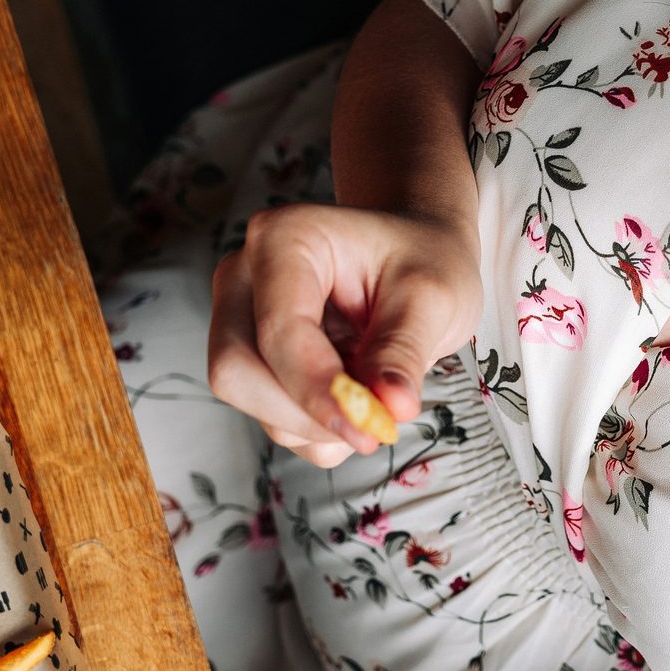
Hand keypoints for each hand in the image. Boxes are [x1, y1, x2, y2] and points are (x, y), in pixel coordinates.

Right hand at [209, 201, 478, 467]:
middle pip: (236, 371)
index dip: (317, 389)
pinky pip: (272, 420)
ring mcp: (242, 321)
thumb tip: (389, 407)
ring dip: (320, 425)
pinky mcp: (254, 360)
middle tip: (375, 423)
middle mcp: (246, 278)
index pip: (278, 331)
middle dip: (307, 414)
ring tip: (376, 392)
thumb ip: (404, 352)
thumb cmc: (421, 258)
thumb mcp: (433, 297)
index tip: (365, 427)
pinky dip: (319, 430)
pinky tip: (357, 398)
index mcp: (284, 239)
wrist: (417, 255)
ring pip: (253, 404)